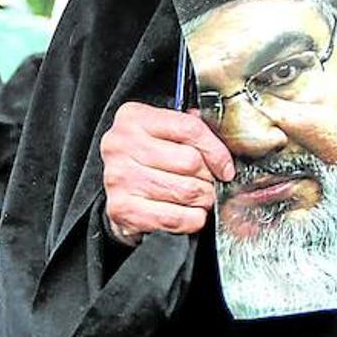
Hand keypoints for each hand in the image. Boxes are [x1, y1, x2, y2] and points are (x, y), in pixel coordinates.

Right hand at [100, 102, 233, 244]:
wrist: (111, 185)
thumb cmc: (143, 156)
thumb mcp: (160, 130)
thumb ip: (188, 128)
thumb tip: (221, 145)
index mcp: (134, 118)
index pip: (190, 129)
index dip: (216, 150)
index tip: (226, 166)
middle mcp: (121, 146)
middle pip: (190, 162)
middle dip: (210, 177)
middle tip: (211, 183)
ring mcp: (120, 178)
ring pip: (186, 191)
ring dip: (203, 198)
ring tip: (202, 197)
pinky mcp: (122, 208)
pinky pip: (174, 218)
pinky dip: (192, 218)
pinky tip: (190, 212)